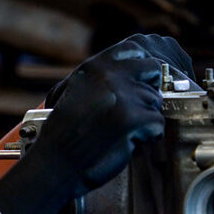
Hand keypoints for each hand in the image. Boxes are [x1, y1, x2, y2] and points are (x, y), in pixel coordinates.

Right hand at [0, 36, 166, 213]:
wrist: (56, 164)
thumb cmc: (61, 134)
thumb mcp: (70, 91)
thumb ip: (96, 77)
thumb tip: (125, 69)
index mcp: (95, 68)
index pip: (134, 49)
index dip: (141, 67)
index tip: (139, 80)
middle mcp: (111, 77)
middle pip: (152, 71)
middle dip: (148, 89)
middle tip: (135, 108)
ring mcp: (124, 97)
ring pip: (156, 101)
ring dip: (145, 117)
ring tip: (122, 130)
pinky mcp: (135, 120)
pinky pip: (157, 124)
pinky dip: (148, 135)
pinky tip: (127, 140)